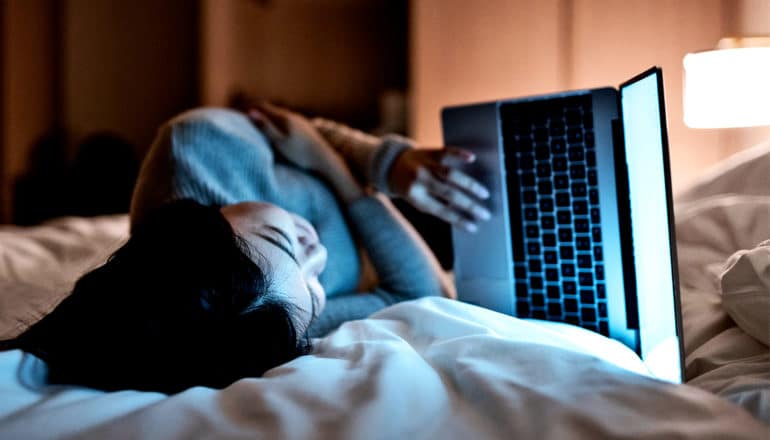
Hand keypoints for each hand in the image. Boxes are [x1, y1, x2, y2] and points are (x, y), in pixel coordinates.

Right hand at [247, 102, 363, 201]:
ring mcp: (300, 121)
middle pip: (271, 109)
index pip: (262, 106)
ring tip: (259, 124)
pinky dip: (278, 123)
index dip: (249, 107)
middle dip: (258, 111)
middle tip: (245, 116)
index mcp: (284, 117)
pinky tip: (278, 130)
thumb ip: (265, 127)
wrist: (324, 159)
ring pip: (280, 115)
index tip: (238, 111)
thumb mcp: (279, 142)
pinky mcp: (306, 128)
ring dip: (269, 117)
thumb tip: (250, 112)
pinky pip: (288, 121)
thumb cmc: (300, 153)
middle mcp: (292, 115)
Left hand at [388, 147, 490, 231]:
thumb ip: (437, 205)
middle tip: (485, 214)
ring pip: (450, 175)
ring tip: (484, 193)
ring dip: (470, 185)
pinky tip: (472, 158)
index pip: (441, 211)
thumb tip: (464, 213)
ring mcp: (425, 165)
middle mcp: (420, 181)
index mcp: (416, 197)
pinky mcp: (430, 152)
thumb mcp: (417, 200)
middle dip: (469, 205)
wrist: (391, 165)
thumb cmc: (410, 187)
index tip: (474, 227)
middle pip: (449, 194)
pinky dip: (459, 154)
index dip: (458, 220)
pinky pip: (446, 152)